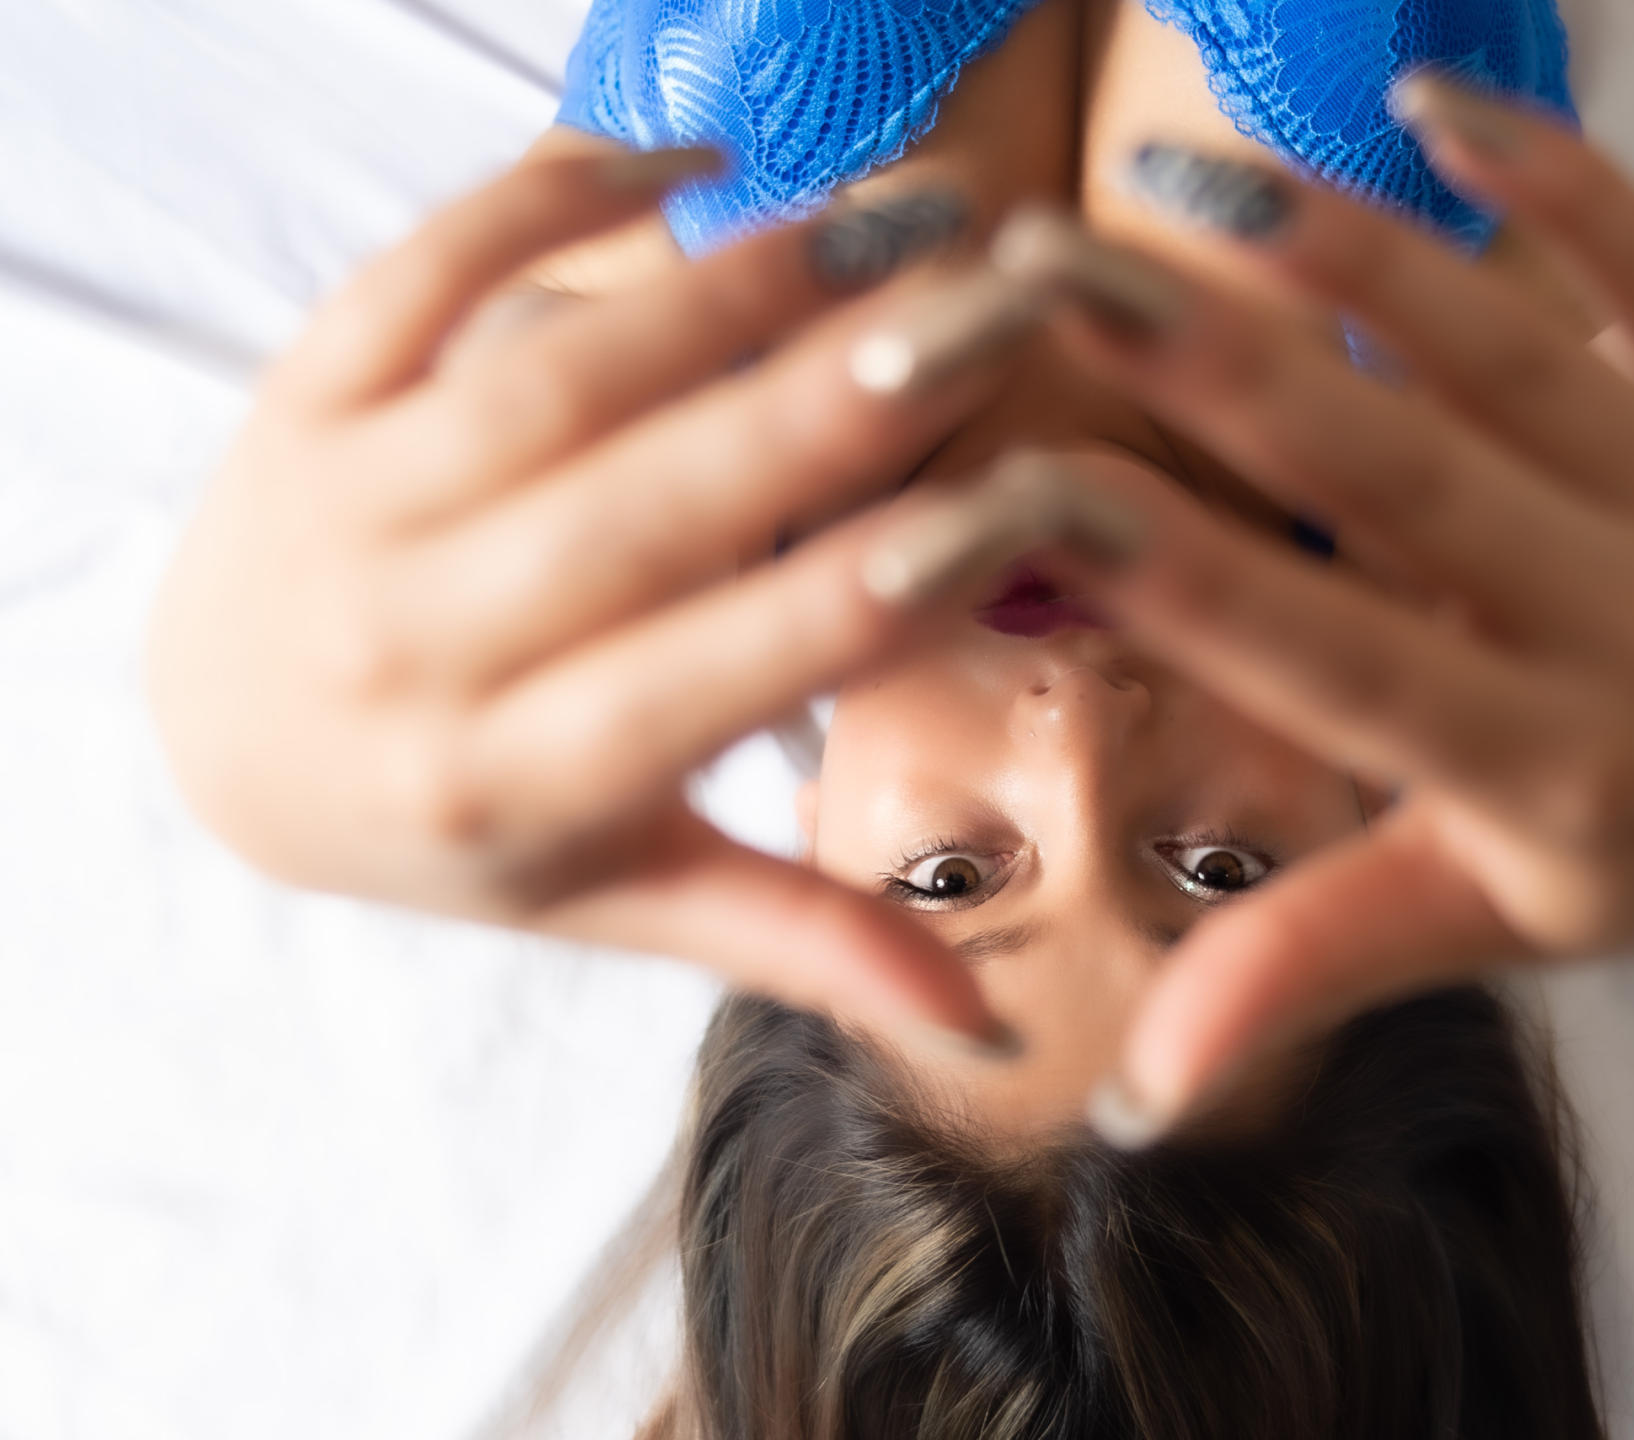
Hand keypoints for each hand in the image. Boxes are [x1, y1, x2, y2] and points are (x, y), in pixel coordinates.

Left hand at [145, 145, 1023, 1050]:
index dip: (881, 587)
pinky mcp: (299, 393)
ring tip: (891, 226)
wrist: (222, 746)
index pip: (727, 674)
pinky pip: (421, 270)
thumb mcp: (618, 896)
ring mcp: (344, 504)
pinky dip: (547, 198)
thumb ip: (798, 939)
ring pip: (556, 378)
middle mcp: (415, 643)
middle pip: (650, 505)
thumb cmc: (459, 823)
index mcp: (514, 782)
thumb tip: (985, 1029)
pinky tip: (691, 159)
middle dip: (836, 401)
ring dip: (731, 291)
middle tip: (993, 307)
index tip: (1026, 498)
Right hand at [995, 75, 1633, 1138]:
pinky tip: (1423, 100)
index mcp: (1546, 770)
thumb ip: (1315, 962)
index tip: (1031, 489)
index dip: (1180, 575)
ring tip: (1181, 176)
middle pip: (1395, 473)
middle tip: (1048, 269)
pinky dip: (1549, 174)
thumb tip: (1131, 1094)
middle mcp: (1633, 626)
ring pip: (1505, 348)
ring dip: (1338, 250)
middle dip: (1209, 364)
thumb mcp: (1495, 917)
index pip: (1329, 659)